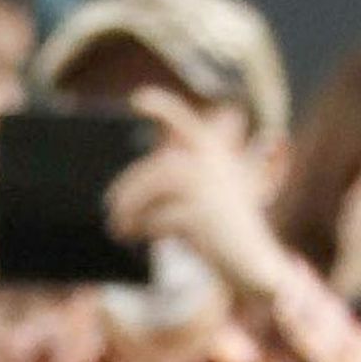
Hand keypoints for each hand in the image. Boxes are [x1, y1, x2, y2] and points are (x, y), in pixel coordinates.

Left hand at [107, 87, 295, 301]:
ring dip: (130, 205)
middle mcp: (216, 167)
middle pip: (158, 166)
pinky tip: (131, 236)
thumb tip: (117, 191)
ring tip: (117, 227)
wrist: (252, 262)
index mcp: (215, 158)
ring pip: (158, 184)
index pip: (187, 125)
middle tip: (108, 209)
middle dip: (127, 187)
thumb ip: (170, 184)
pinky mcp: (206, 216)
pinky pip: (162, 215)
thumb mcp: (199, 200)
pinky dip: (141, 226)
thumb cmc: (217, 230)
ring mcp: (213, 190)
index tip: (137, 98)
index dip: (165, 109)